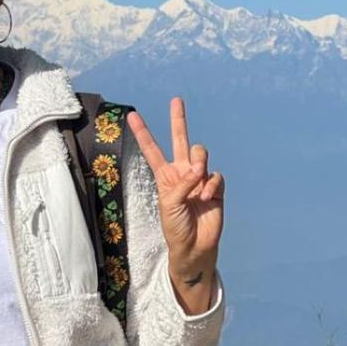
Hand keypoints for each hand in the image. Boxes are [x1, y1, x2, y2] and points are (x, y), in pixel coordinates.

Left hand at [127, 98, 223, 307]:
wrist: (194, 245)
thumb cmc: (175, 226)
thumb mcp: (170, 204)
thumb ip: (182, 183)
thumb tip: (199, 167)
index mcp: (164, 176)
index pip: (152, 149)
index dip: (143, 133)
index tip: (131, 115)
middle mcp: (182, 172)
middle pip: (179, 140)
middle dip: (178, 120)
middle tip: (176, 100)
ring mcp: (199, 178)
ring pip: (200, 154)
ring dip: (198, 164)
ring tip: (196, 182)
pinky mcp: (215, 186)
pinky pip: (215, 175)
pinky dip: (210, 186)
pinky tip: (206, 199)